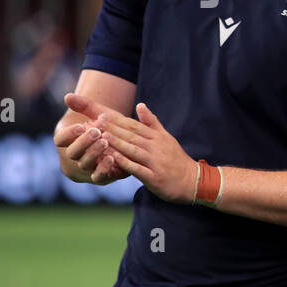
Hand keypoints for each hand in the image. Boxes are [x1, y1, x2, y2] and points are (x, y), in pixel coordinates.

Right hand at [55, 96, 129, 184]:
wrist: (128, 143)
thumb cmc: (109, 127)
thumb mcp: (99, 115)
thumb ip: (84, 106)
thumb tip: (68, 96)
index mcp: (72, 141)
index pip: (60, 140)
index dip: (68, 134)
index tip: (80, 126)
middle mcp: (78, 156)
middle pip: (72, 153)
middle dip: (83, 142)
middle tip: (95, 132)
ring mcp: (89, 167)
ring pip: (84, 164)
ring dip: (93, 153)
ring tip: (105, 142)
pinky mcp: (103, 176)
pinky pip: (99, 176)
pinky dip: (104, 168)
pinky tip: (112, 157)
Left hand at [79, 96, 198, 203]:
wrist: (193, 181)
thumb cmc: (176, 159)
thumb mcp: (166, 138)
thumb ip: (152, 122)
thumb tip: (140, 105)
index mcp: (157, 137)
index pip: (134, 126)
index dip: (117, 120)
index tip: (100, 114)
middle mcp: (156, 147)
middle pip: (131, 136)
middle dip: (111, 129)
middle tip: (93, 123)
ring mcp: (155, 162)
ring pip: (132, 150)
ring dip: (116, 143)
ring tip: (99, 137)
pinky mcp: (154, 177)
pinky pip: (137, 169)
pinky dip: (124, 163)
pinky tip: (111, 159)